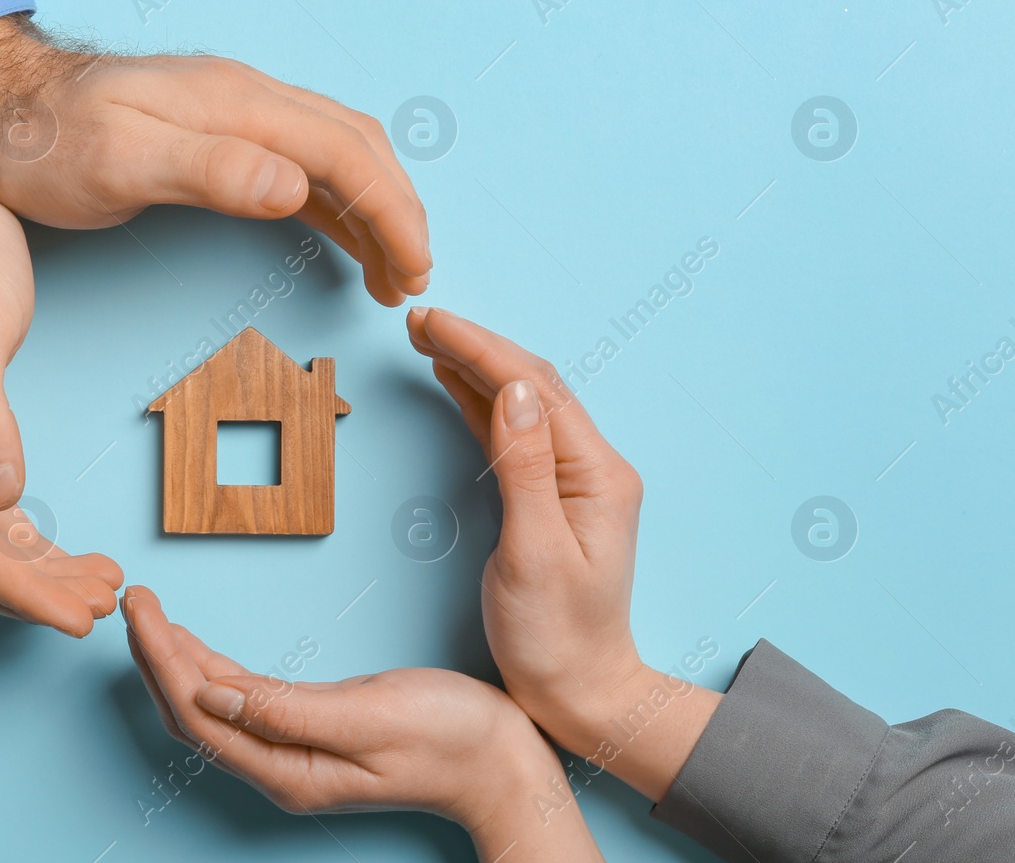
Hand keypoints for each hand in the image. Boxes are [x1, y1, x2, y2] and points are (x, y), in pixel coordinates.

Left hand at [0, 15, 431, 305]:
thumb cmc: (45, 141)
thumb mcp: (118, 162)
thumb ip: (210, 171)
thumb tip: (295, 185)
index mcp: (236, 103)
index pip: (346, 154)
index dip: (392, 213)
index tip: (413, 272)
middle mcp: (248, 98)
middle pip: (357, 148)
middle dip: (400, 214)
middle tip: (413, 282)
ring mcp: (235, 112)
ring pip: (337, 154)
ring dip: (376, 209)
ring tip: (393, 273)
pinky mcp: (219, 132)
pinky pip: (303, 163)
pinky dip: (338, 203)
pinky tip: (343, 234)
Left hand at [121, 586, 601, 861]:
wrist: (502, 764)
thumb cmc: (451, 739)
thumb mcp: (370, 717)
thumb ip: (286, 712)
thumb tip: (210, 696)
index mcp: (287, 770)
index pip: (197, 713)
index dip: (160, 659)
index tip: (140, 608)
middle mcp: (279, 768)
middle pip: (191, 714)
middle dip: (154, 656)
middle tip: (130, 598)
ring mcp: (292, 754)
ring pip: (210, 708)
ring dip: (175, 661)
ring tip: (147, 614)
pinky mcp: (308, 734)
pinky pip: (240, 702)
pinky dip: (209, 669)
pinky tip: (194, 646)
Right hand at [406, 306, 718, 800]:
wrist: (582, 693)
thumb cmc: (557, 637)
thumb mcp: (535, 553)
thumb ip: (523, 468)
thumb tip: (513, 390)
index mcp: (596, 474)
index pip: (534, 389)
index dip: (480, 348)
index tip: (431, 323)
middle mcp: (591, 467)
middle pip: (531, 385)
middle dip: (475, 345)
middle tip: (418, 320)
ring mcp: (572, 480)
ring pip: (521, 403)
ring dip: (475, 366)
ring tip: (427, 337)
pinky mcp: (549, 496)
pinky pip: (512, 434)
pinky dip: (480, 402)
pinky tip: (452, 381)